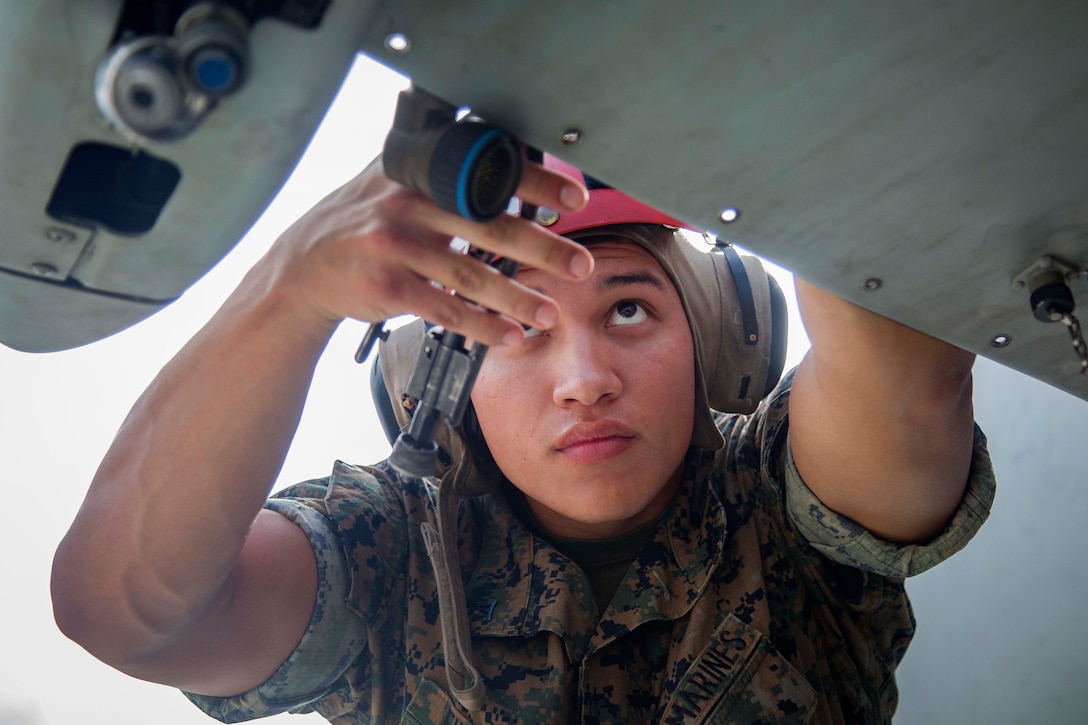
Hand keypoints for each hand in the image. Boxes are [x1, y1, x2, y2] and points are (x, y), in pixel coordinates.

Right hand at [260, 155, 592, 346]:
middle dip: (543, 248)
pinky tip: (511, 335)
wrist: (302, 267)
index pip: (486, 170)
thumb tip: (513, 165)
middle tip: (580, 265)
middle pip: (489, 225)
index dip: (535, 181)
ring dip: (519, 298)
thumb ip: (443, 172)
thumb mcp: (393, 182)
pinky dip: (483, 326)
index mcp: (418, 171)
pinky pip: (445, 309)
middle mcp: (407, 202)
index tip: (575, 196)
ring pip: (471, 274)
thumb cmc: (362, 222)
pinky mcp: (386, 287)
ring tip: (552, 313)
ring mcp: (395, 245)